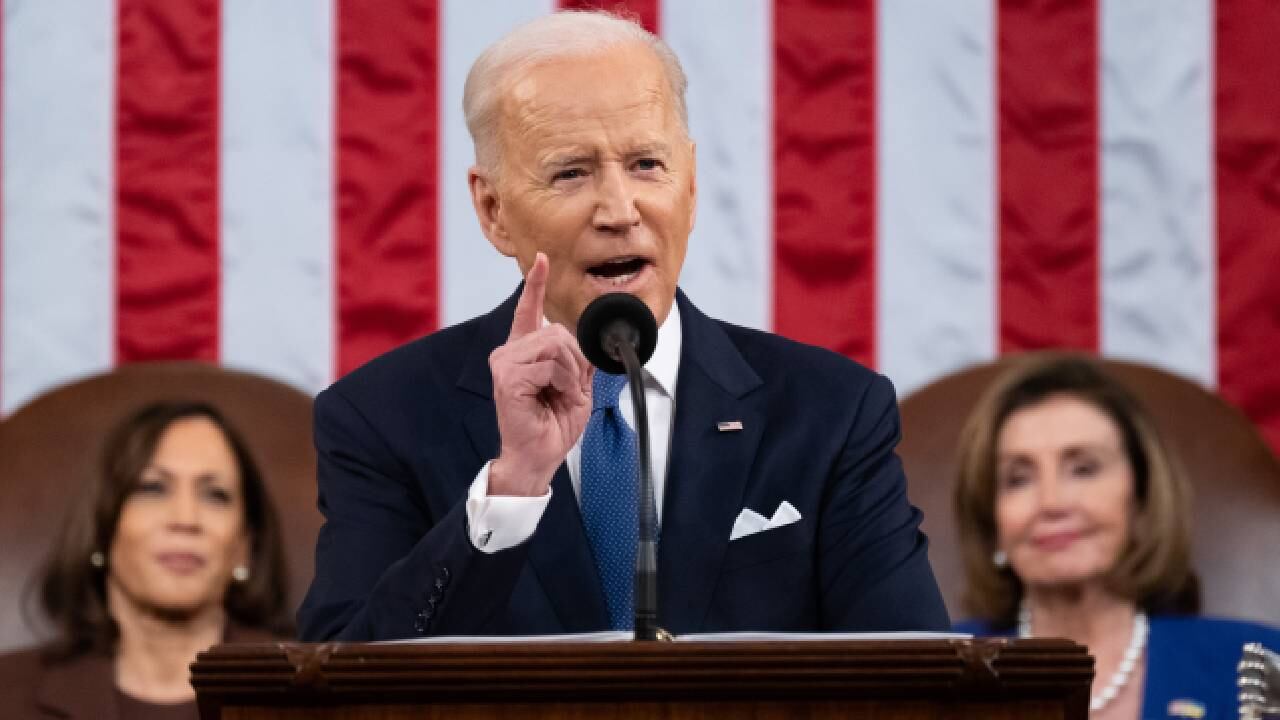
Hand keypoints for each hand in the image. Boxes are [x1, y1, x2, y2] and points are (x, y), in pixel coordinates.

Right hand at [488, 253, 592, 495]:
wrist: (539, 456)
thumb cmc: (552, 426)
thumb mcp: (578, 387)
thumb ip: (582, 361)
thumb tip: (596, 341)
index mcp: (525, 351)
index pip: (529, 310)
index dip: (536, 284)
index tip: (542, 259)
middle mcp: (510, 352)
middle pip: (558, 331)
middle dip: (577, 360)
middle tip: (570, 389)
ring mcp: (505, 362)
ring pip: (556, 344)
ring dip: (570, 373)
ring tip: (560, 395)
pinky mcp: (507, 376)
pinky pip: (551, 364)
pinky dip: (562, 382)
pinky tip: (552, 398)